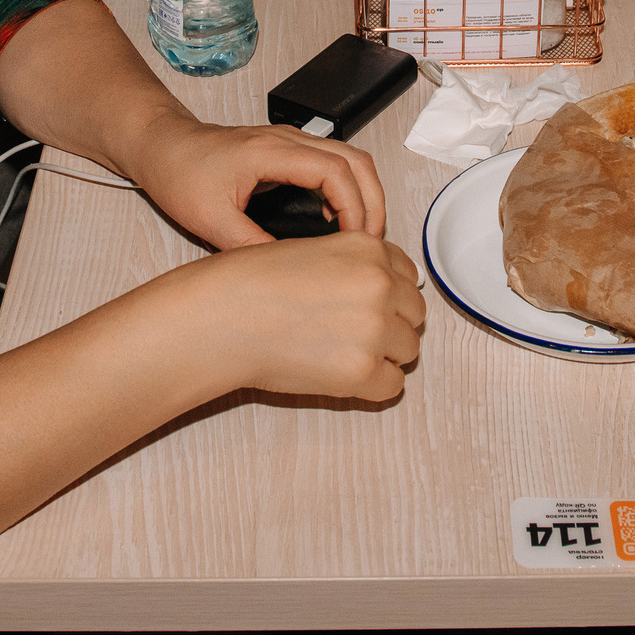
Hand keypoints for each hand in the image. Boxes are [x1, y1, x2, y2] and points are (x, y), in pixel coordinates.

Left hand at [117, 119, 387, 249]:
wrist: (162, 145)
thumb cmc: (179, 172)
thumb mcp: (209, 220)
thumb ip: (249, 246)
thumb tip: (287, 273)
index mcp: (270, 151)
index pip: (335, 170)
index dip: (354, 207)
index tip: (354, 242)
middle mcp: (287, 140)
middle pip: (356, 160)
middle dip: (373, 202)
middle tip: (370, 245)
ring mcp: (290, 142)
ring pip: (350, 159)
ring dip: (364, 195)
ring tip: (360, 238)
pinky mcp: (287, 151)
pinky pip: (333, 164)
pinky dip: (347, 191)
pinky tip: (336, 223)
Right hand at [167, 232, 424, 400]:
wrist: (220, 319)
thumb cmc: (250, 284)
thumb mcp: (312, 249)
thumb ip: (354, 265)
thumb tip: (387, 292)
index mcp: (367, 249)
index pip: (407, 275)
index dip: (387, 292)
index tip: (367, 304)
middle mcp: (379, 284)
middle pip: (415, 312)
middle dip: (392, 323)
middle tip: (353, 333)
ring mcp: (375, 329)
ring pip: (409, 349)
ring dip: (384, 355)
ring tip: (341, 353)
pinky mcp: (362, 371)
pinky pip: (393, 385)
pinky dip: (372, 385)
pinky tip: (340, 374)